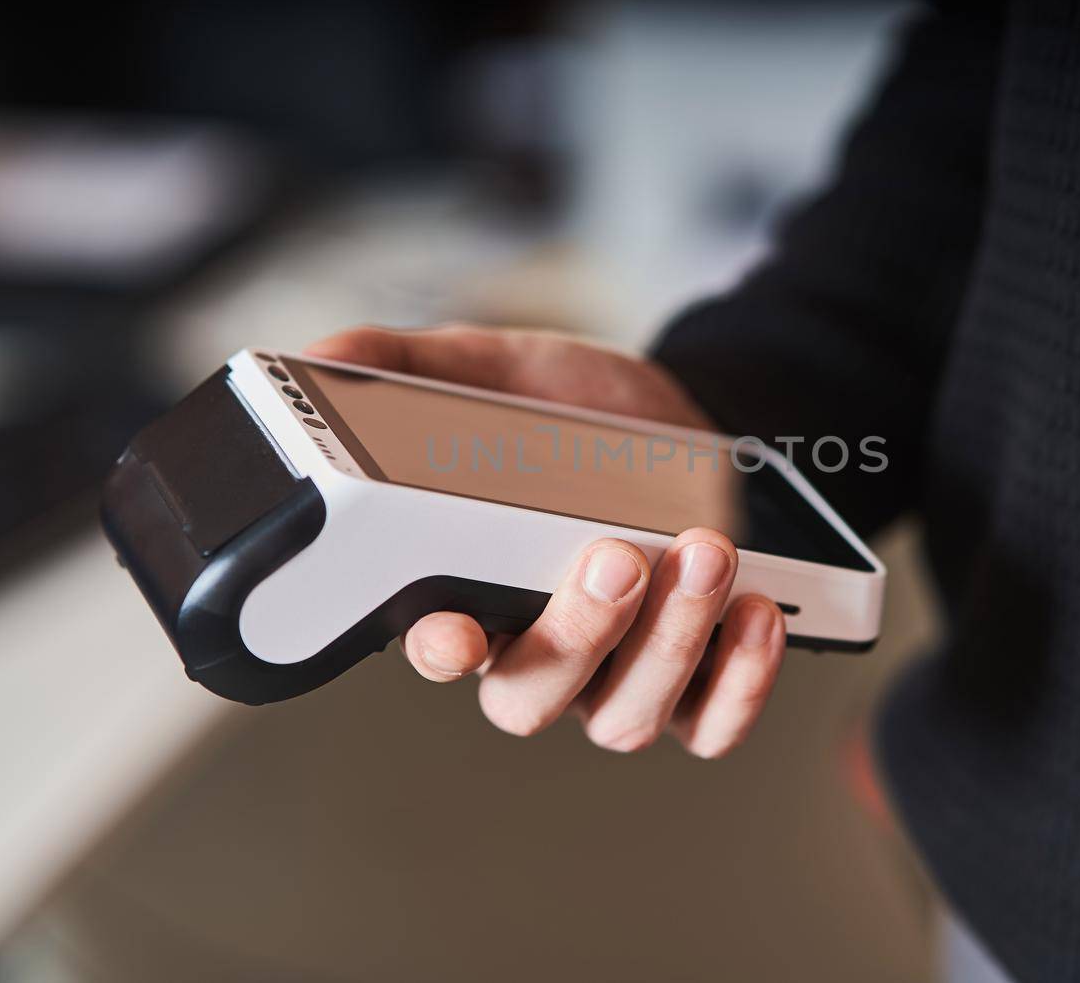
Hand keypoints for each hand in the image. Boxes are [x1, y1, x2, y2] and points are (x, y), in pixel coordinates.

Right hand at [306, 324, 786, 757]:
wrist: (694, 423)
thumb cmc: (580, 410)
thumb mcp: (497, 370)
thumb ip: (410, 368)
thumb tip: (325, 356)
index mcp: (474, 589)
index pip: (439, 646)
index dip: (442, 651)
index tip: (455, 628)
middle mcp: (541, 649)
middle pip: (533, 698)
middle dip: (578, 635)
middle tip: (617, 555)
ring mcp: (619, 676)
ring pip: (624, 714)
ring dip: (667, 643)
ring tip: (705, 554)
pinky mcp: (699, 682)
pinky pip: (713, 723)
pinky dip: (740, 681)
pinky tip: (755, 611)